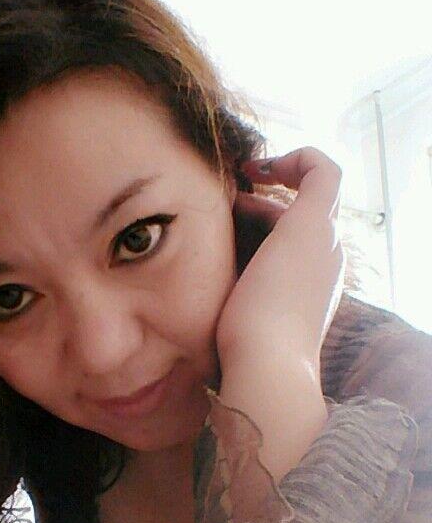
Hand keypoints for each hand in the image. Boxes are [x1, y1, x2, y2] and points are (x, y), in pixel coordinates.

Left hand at [213, 147, 345, 482]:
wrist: (263, 366)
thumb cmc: (242, 350)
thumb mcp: (235, 316)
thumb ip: (230, 295)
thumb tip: (198, 288)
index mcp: (309, 284)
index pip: (291, 239)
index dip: (262, 221)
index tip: (229, 217)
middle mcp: (325, 259)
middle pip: (295, 216)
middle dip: (259, 207)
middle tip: (223, 207)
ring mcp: (323, 240)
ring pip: (305, 194)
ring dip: (265, 191)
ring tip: (229, 194)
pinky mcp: (314, 224)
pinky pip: (322, 170)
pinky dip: (297, 157)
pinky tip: (256, 167)